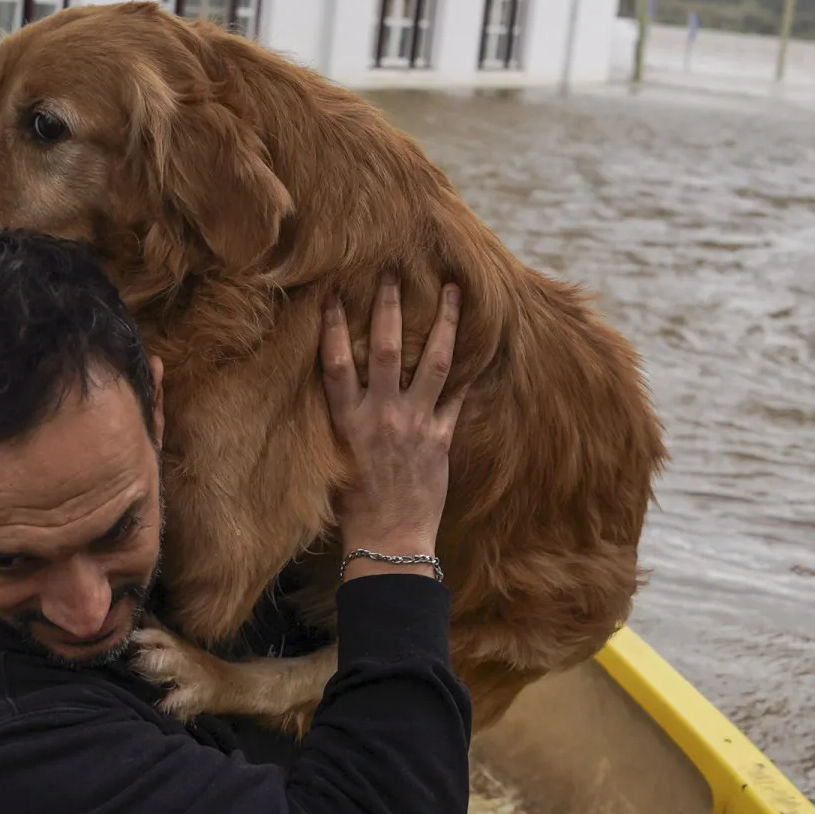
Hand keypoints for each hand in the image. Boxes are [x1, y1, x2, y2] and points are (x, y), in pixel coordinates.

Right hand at [320, 277, 465, 578]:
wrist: (388, 541)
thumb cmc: (354, 506)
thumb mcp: (335, 458)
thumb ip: (343, 420)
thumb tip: (341, 388)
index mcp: (347, 420)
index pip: (336, 362)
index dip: (335, 326)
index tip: (336, 294)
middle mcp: (381, 415)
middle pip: (387, 348)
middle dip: (391, 306)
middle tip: (393, 271)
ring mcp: (415, 424)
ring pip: (434, 362)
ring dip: (445, 323)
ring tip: (453, 290)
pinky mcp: (441, 439)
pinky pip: (458, 397)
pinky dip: (469, 371)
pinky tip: (479, 346)